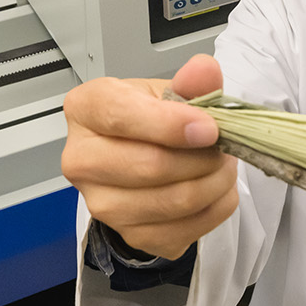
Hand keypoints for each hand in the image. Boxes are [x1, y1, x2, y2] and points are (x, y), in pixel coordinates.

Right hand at [61, 55, 236, 260]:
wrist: (142, 156)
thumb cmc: (149, 119)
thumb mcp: (168, 90)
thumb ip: (191, 82)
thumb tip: (204, 71)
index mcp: (85, 109)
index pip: (120, 117)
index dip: (170, 124)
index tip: (209, 128)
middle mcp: (82, 160)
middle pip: (150, 165)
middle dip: (202, 157)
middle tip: (224, 146)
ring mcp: (102, 204)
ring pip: (174, 200)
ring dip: (214, 183)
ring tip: (222, 165)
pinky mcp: (129, 235)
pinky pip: (185, 229)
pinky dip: (214, 208)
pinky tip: (215, 189)